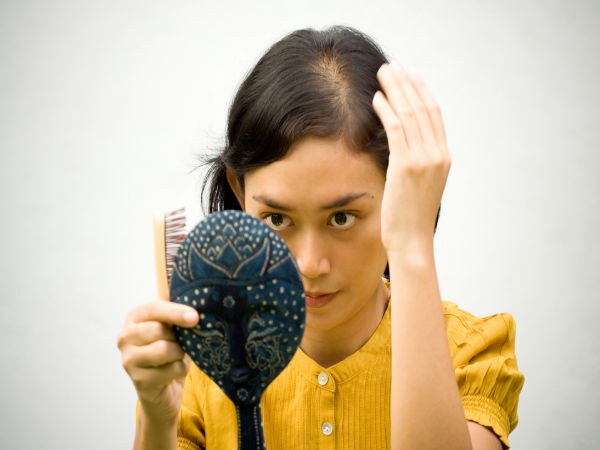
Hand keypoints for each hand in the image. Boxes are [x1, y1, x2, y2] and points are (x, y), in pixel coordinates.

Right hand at [117, 300, 198, 423]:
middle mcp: (125, 337)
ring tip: (176, 356)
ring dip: (179, 353)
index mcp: (134, 318)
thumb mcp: (173, 326)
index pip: (152, 308)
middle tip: (180, 343)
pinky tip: (173, 371)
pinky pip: (170, 369)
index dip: (175, 312)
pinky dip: (179, 369)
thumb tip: (189, 306)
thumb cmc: (170, 349)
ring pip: (164, 349)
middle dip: (177, 337)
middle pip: (158, 330)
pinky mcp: (138, 379)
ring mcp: (128, 359)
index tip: (195, 317)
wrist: (165, 387)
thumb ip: (177, 311)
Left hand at [372, 62, 450, 254]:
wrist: (412, 242)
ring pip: (410, 114)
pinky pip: (397, 130)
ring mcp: (424, 159)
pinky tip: (377, 98)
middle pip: (423, 108)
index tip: (409, 75)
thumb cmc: (410, 218)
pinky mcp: (406, 166)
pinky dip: (387, 111)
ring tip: (383, 73)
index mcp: (443, 157)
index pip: (434, 114)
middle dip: (407, 83)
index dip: (421, 91)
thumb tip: (402, 147)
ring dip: (396, 90)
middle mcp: (438, 154)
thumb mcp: (420, 185)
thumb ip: (416, 163)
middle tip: (393, 66)